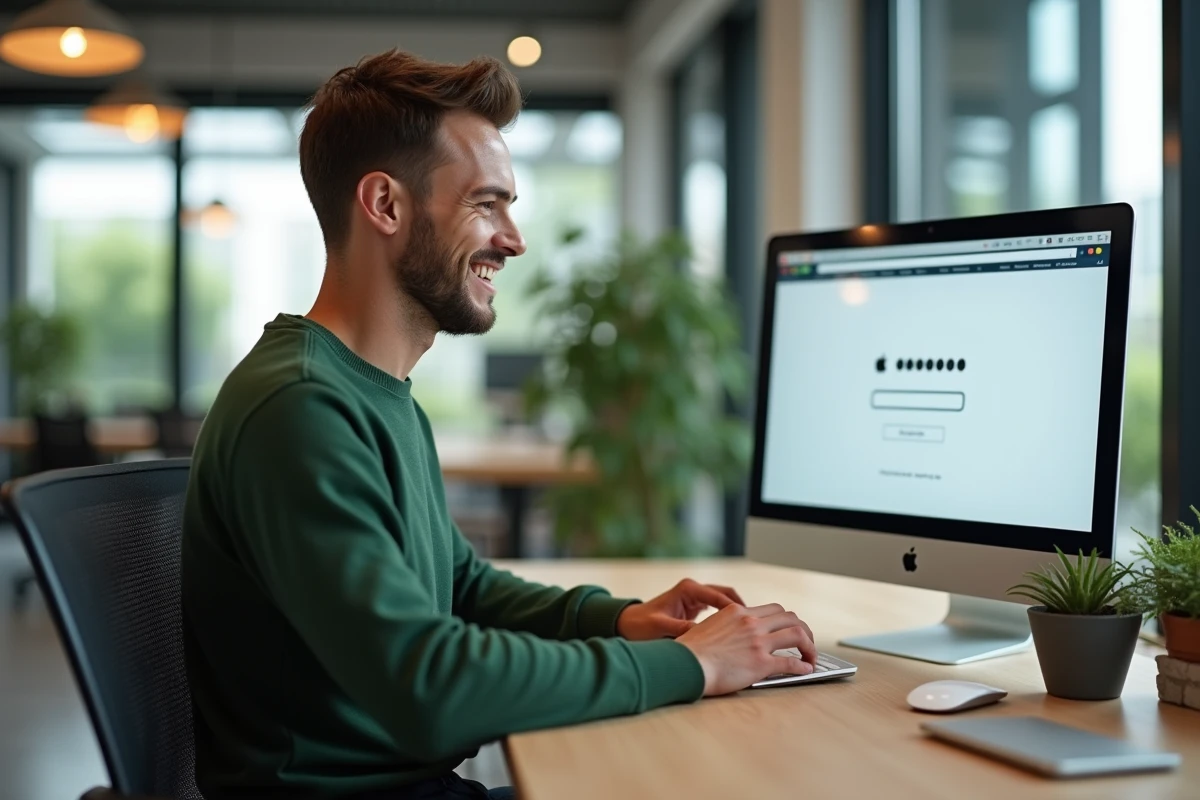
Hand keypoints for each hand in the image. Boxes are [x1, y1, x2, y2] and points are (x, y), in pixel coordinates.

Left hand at [616, 578, 743, 639]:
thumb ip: (681, 629)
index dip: (735, 609)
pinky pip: (718, 610)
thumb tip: (703, 636)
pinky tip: (736, 633)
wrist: (628, 624)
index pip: (719, 596)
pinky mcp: (695, 607)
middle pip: (727, 594)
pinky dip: (728, 618)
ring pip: (725, 601)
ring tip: (750, 629)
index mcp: (688, 589)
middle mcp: (694, 590)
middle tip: (756, 624)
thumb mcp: (661, 627)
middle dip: (741, 608)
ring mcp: (695, 597)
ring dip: (736, 613)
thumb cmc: (641, 625)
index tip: (749, 622)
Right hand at [676, 603, 816, 695]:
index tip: (789, 629)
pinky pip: (791, 662)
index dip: (786, 620)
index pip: (773, 609)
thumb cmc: (690, 651)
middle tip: (806, 642)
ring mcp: (758, 642)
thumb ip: (727, 626)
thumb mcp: (709, 626)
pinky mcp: (761, 663)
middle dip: (803, 629)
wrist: (684, 664)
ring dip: (809, 646)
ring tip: (811, 656)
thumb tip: (735, 635)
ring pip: (797, 634)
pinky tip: (806, 670)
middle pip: (790, 618)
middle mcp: (751, 623)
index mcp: (738, 612)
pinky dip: (803, 666)